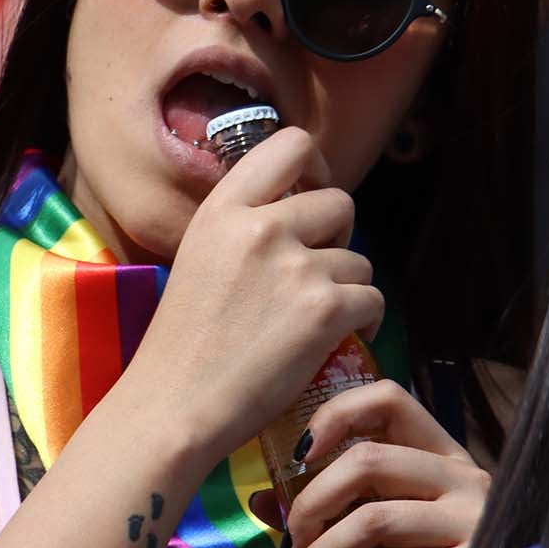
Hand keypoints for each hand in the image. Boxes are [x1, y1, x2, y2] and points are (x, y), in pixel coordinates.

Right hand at [120, 127, 385, 461]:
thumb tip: (299, 211)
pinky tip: (337, 341)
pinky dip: (365, 323)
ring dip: (348, 288)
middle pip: (339, 202)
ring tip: (315, 320)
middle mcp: (261, 227)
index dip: (316, 168)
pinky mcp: (325, 310)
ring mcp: (297, 267)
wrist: (176, 403)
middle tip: (314, 274)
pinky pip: (373, 299)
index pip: (292, 144)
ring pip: (360, 260)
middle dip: (337, 238)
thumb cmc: (183, 341)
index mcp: (224, 209)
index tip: (311, 198)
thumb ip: (244, 226)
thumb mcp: (199, 255)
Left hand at [282, 380, 489, 547]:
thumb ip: (337, 504)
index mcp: (441, 451)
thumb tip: (262, 501)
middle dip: (313, 502)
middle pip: (368, 460)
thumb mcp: (390, 518)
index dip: (337, 413)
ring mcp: (472, 518)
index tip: (300, 453)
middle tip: (293, 540)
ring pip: (374, 518)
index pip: (389, 398)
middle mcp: (462, 474)